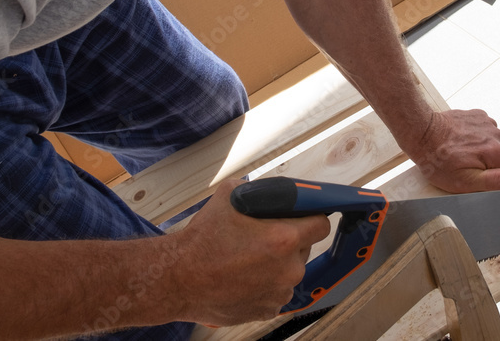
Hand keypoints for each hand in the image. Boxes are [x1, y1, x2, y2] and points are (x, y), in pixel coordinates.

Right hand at [166, 180, 331, 325]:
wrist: (178, 278)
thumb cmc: (201, 241)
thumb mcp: (230, 195)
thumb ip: (259, 190)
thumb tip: (272, 189)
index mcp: (284, 239)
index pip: (321, 225)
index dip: (313, 217)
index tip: (306, 217)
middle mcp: (288, 269)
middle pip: (305, 248)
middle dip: (290, 240)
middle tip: (265, 236)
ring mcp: (279, 292)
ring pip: (290, 271)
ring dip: (278, 264)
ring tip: (249, 258)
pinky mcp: (268, 310)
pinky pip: (276, 291)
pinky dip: (266, 283)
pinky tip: (244, 276)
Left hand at [408, 109, 499, 193]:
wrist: (421, 131)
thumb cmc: (437, 160)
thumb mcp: (464, 181)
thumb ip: (496, 182)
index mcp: (495, 152)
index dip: (497, 182)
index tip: (479, 180)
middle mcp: (496, 135)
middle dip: (487, 167)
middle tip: (465, 168)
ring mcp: (488, 123)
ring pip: (493, 146)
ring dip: (482, 152)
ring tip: (461, 154)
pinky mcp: (479, 116)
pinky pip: (485, 133)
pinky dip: (476, 139)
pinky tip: (461, 142)